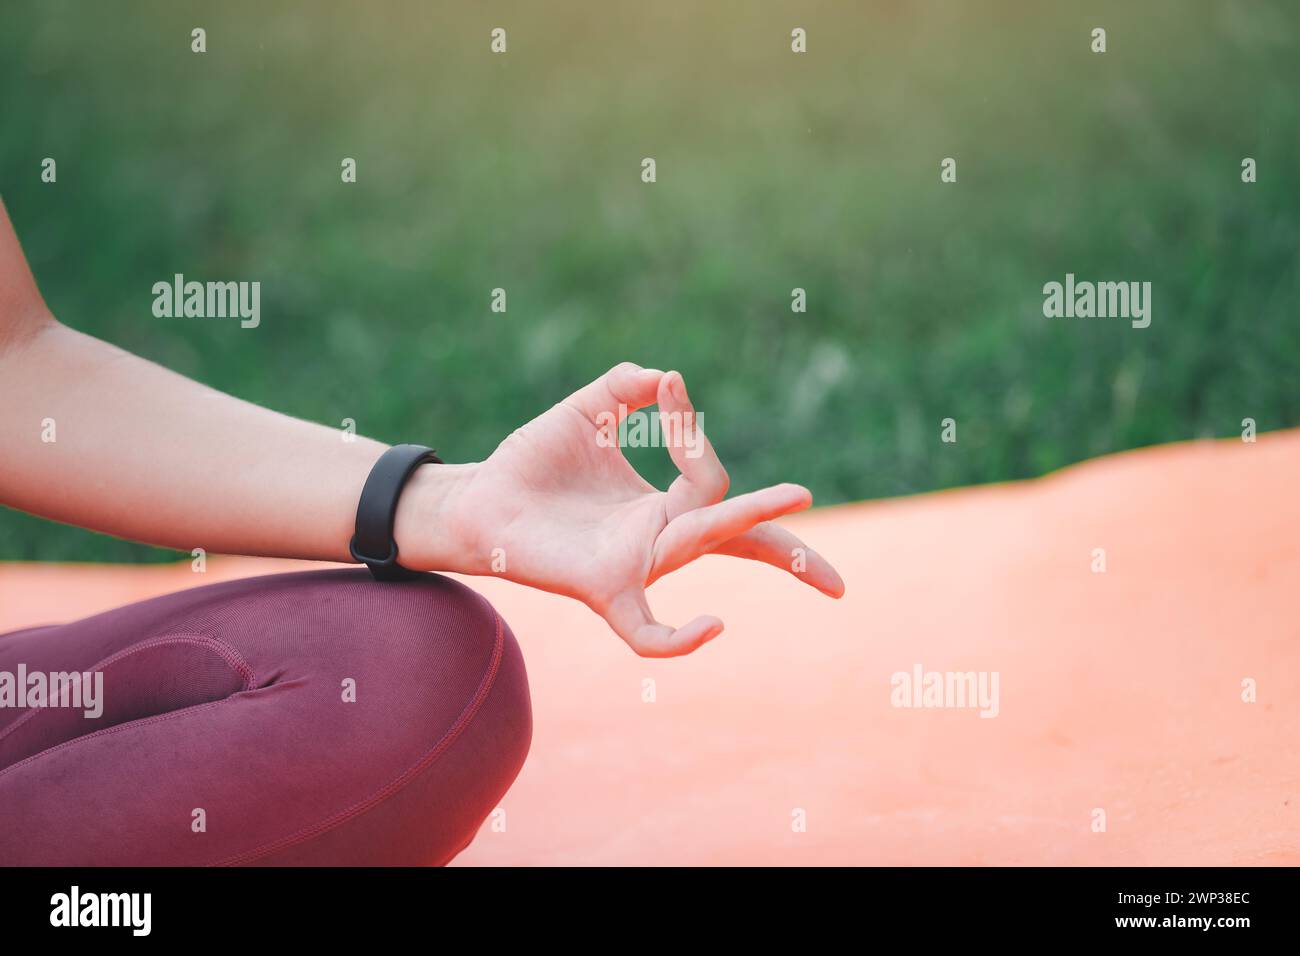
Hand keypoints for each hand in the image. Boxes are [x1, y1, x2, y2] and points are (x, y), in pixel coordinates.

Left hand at [400, 363, 843, 656]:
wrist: (480, 498)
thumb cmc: (535, 463)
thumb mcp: (588, 409)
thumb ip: (627, 385)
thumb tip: (666, 376)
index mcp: (663, 505)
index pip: (716, 485)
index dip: (696, 430)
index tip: (668, 389)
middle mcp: (659, 539)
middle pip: (736, 535)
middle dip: (785, 539)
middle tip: (822, 536)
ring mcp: (635, 566)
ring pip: (703, 544)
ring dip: (745, 518)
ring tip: (796, 495)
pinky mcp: (601, 588)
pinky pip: (646, 632)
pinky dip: (678, 640)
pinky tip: (714, 625)